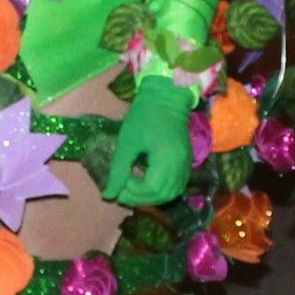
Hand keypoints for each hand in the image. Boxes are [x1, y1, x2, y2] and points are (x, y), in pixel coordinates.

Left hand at [103, 75, 193, 207]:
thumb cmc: (144, 116)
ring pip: (171, 193)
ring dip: (151, 196)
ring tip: (132, 189)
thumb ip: (118, 170)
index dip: (132, 192)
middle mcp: (180, 167)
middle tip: (121, 191)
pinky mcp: (186, 162)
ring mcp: (186, 165)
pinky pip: (176, 185)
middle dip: (140, 198)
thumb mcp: (127, 142)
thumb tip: (109, 195)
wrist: (166, 96)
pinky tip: (146, 183)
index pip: (151, 190)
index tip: (117, 183)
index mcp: (167, 160)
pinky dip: (161, 190)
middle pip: (163, 196)